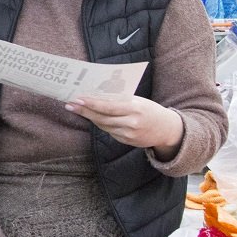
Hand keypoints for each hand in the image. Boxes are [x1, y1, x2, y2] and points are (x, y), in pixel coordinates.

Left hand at [65, 94, 183, 159]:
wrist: (167, 129)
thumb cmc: (149, 110)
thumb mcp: (137, 100)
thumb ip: (119, 99)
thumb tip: (97, 95)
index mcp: (134, 108)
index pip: (108, 106)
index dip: (91, 103)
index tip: (77, 99)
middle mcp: (131, 122)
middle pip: (102, 117)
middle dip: (84, 111)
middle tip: (70, 104)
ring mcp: (129, 134)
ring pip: (104, 125)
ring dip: (90, 117)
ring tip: (78, 109)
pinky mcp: (127, 141)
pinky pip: (110, 131)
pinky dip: (102, 124)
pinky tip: (94, 118)